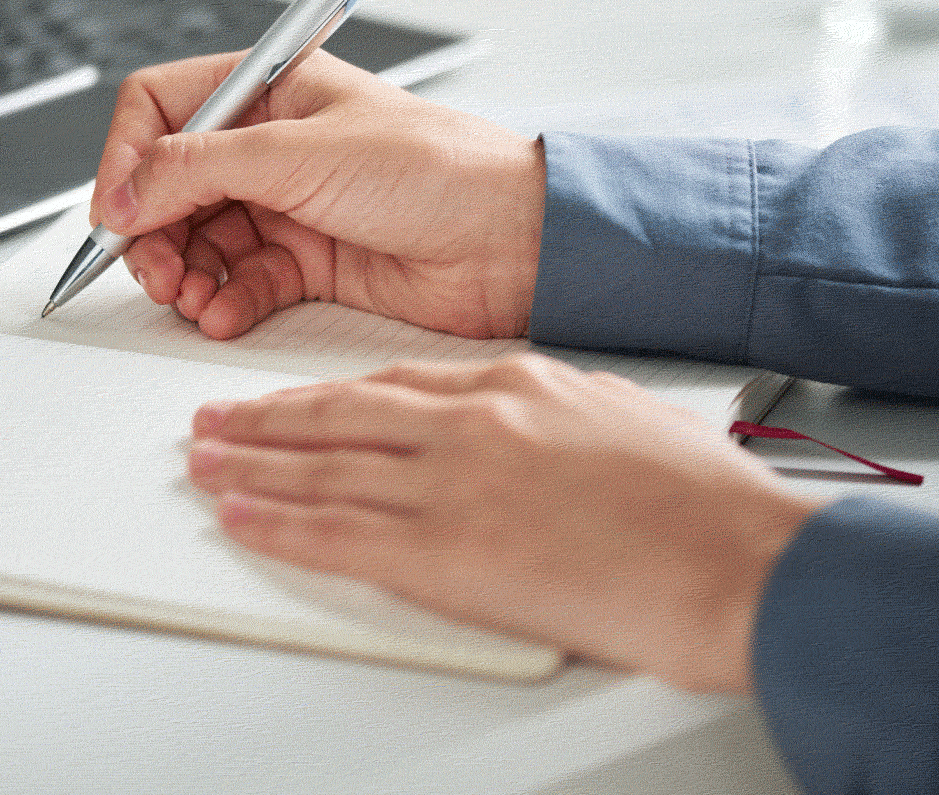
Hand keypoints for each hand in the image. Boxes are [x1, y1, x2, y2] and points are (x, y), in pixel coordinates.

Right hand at [91, 51, 544, 340]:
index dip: (128, 159)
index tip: (117, 211)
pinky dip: (223, 302)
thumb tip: (126, 191)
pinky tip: (226, 312)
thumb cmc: (438, 170)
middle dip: (151, 230)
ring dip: (183, 273)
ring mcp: (288, 205)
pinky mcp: (308, 263)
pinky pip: (238, 282)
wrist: (512, 242)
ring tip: (191, 295)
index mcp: (272, 88)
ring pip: (198, 241)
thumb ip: (201, 169)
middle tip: (153, 268)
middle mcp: (273, 145)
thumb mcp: (301, 153)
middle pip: (170, 185)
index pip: (163, 107)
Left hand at [185, 353, 827, 692]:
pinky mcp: (449, 555)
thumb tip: (527, 414)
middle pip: (338, 415)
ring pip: (322, 469)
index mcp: (513, 383)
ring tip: (204, 464)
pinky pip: (339, 536)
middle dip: (266, 419)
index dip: (326, 393)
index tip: (293, 399)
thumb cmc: (700, 497)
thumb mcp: (622, 413)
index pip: (391, 383)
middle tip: (214, 421)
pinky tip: (242, 520)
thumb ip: (556, 408)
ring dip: (252, 468)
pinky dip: (280, 528)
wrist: (735, 556)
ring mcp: (454, 485)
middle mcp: (471, 423)